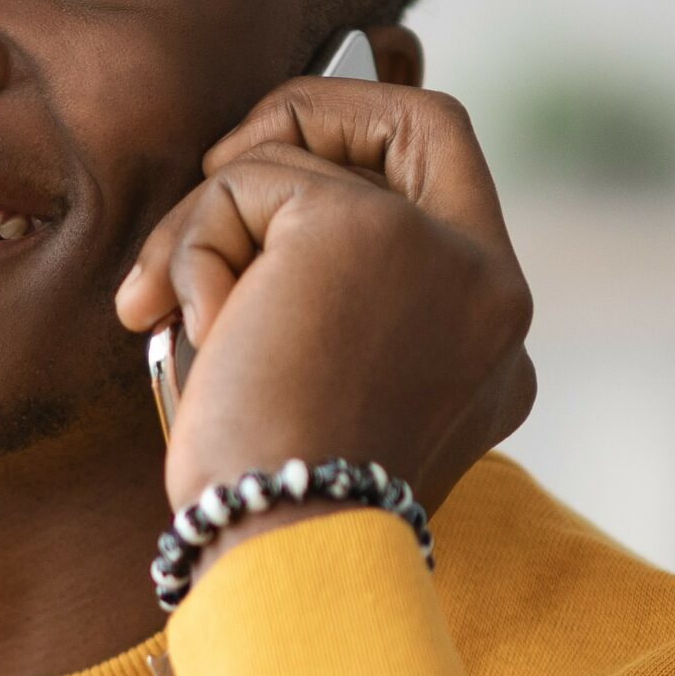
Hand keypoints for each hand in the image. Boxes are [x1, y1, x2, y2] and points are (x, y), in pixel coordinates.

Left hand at [116, 79, 535, 522]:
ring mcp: (440, 250)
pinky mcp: (364, 229)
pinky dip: (193, 246)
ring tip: (182, 319)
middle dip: (296, 126)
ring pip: (297, 157)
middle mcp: (492, 288)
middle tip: (215, 180)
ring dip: (207, 225)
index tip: (261, 169)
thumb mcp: (319, 387)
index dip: (358, 138)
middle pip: (409, 121)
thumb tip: (237, 196)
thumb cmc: (271, 501)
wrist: (279, 554)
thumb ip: (323, 295)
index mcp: (490, 338)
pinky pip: (245, 181)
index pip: (449, 173)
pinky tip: (197, 329)